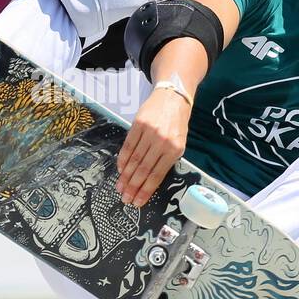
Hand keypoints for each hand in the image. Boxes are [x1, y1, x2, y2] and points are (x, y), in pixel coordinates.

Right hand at [115, 85, 191, 207]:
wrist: (173, 97)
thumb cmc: (177, 123)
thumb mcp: (179, 142)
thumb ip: (166, 159)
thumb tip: (149, 180)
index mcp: (175, 149)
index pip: (157, 175)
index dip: (146, 190)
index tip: (138, 201)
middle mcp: (162, 142)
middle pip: (144, 169)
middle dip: (133, 187)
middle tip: (125, 199)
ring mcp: (150, 133)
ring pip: (135, 159)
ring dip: (125, 176)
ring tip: (120, 187)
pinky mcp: (139, 124)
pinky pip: (128, 145)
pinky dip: (123, 159)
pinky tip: (120, 169)